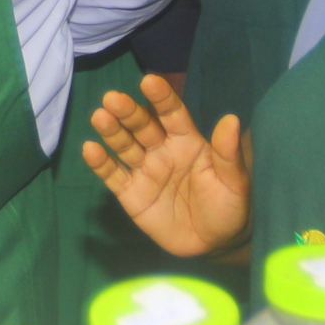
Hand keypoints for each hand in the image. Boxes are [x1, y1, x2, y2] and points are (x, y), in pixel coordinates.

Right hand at [80, 75, 250, 257]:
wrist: (214, 243)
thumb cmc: (227, 206)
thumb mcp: (234, 181)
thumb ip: (228, 153)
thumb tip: (232, 119)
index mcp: (187, 141)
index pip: (172, 114)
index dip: (161, 98)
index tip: (149, 81)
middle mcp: (162, 150)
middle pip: (142, 127)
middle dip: (128, 112)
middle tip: (113, 98)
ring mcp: (144, 171)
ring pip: (125, 146)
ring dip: (112, 131)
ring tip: (100, 116)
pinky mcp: (131, 193)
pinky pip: (114, 176)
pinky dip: (101, 164)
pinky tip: (90, 149)